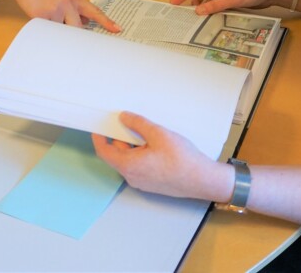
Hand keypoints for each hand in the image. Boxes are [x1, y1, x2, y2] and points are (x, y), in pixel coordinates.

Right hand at [0, 0, 120, 31]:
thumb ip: (75, 7)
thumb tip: (84, 23)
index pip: (95, 12)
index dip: (107, 22)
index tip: (117, 30)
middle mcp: (68, 3)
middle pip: (78, 29)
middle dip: (73, 34)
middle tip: (69, 36)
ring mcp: (56, 9)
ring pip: (61, 31)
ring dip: (56, 28)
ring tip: (47, 14)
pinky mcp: (42, 15)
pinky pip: (48, 30)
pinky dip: (45, 27)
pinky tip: (39, 14)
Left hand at [93, 112, 230, 201]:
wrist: (202, 180)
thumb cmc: (182, 160)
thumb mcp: (158, 134)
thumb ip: (138, 124)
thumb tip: (124, 118)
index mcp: (129, 166)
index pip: (104, 152)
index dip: (99, 138)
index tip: (98, 126)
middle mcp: (132, 177)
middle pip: (117, 155)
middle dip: (119, 137)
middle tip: (126, 122)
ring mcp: (142, 181)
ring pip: (129, 160)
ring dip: (132, 145)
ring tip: (146, 131)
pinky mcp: (151, 183)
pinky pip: (139, 166)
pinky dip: (140, 153)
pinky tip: (153, 144)